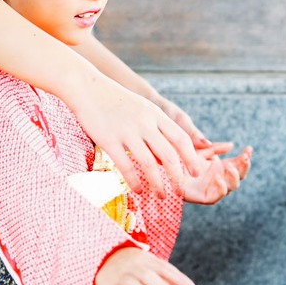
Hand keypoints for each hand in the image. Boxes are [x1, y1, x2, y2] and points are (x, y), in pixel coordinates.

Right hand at [68, 74, 207, 196]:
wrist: (89, 88)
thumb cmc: (117, 101)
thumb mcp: (143, 109)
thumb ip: (156, 129)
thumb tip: (165, 158)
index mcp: (155, 114)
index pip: (181, 138)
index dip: (191, 158)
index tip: (196, 173)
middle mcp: (144, 123)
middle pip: (169, 155)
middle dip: (178, 177)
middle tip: (181, 192)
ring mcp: (127, 132)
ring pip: (149, 164)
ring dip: (158, 184)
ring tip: (162, 196)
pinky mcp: (109, 140)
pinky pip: (126, 166)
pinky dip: (134, 181)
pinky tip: (138, 190)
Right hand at [95, 247, 195, 284]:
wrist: (105, 257)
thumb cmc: (135, 264)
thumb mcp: (151, 265)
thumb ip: (168, 277)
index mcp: (147, 259)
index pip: (165, 268)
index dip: (179, 278)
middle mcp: (134, 266)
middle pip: (149, 275)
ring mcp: (121, 275)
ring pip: (133, 284)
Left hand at [181, 144, 252, 204]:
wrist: (162, 165)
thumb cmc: (179, 156)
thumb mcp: (199, 148)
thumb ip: (214, 148)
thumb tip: (231, 146)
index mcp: (219, 166)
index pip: (238, 164)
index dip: (245, 158)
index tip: (249, 149)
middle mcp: (217, 178)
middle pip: (238, 177)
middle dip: (244, 168)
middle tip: (244, 157)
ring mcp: (210, 188)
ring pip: (230, 188)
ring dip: (234, 178)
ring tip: (230, 166)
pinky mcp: (200, 197)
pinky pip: (215, 198)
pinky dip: (220, 189)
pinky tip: (218, 177)